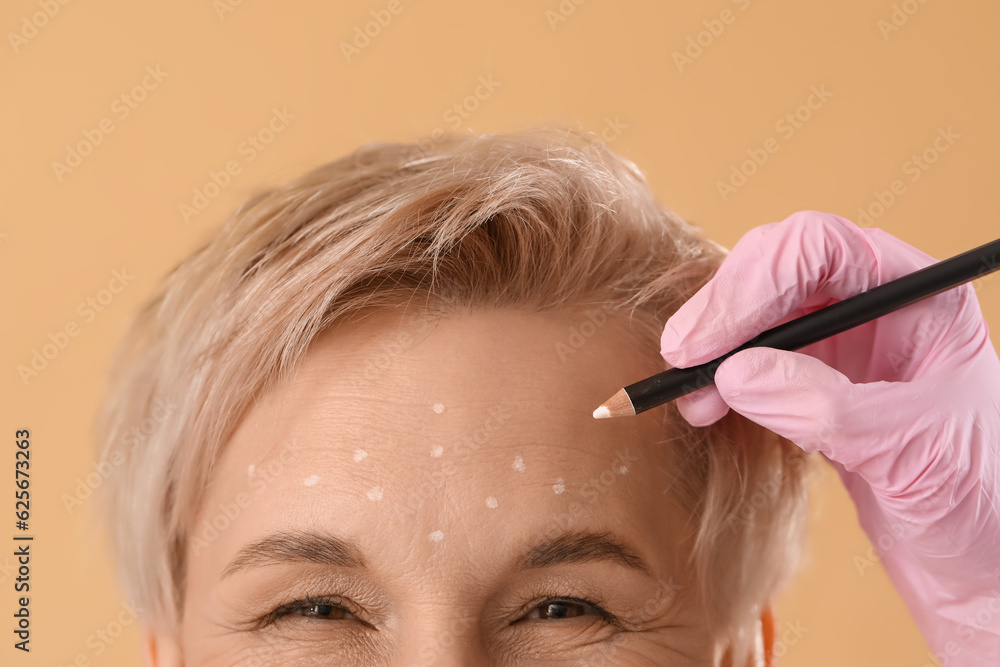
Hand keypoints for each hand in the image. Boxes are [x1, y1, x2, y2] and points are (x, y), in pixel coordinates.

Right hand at [659, 211, 999, 663]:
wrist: (986, 562)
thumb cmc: (982, 502)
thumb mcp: (911, 452)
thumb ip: (825, 408)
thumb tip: (735, 375)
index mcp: (919, 297)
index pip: (821, 250)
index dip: (754, 281)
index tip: (709, 338)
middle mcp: (878, 308)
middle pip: (780, 270)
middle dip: (725, 309)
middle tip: (682, 356)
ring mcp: (847, 346)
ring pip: (761, 313)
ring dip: (716, 345)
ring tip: (688, 392)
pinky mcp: (821, 385)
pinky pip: (757, 360)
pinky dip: (724, 378)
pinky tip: (707, 405)